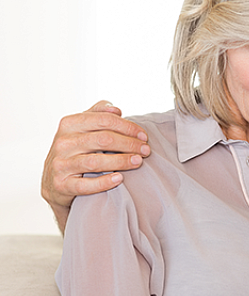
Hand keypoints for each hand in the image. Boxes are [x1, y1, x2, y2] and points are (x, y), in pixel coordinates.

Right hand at [41, 101, 149, 229]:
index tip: (143, 136)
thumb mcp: (82, 129)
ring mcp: (60, 164)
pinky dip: (103, 182)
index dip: (127, 127)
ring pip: (95, 161)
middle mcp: (63, 142)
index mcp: (69, 124)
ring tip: (138, 161)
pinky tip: (119, 179)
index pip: (104, 120)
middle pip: (103, 139)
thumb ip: (98, 115)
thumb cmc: (75, 151)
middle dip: (129, 144)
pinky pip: (85, 185)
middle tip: (146, 150)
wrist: (54, 181)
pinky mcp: (62, 185)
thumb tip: (116, 110)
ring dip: (121, 161)